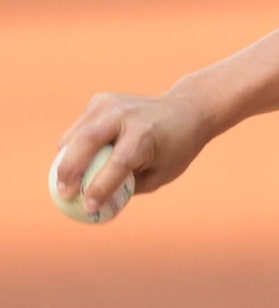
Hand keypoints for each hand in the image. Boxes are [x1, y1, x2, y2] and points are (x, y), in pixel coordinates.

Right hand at [53, 92, 212, 212]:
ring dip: (65, 161)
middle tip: (63, 195)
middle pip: (86, 142)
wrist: (186, 109)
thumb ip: (129, 188)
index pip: (118, 163)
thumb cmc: (175, 149)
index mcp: (144, 135)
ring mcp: (110, 104)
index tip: (88, 207)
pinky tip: (83, 158)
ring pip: (74, 135)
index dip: (100, 187)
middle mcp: (125, 115)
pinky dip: (74, 146)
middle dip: (68, 172)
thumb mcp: (161, 174)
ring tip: (66, 183)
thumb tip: (94, 203)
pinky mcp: (100, 100)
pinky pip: (78, 129)